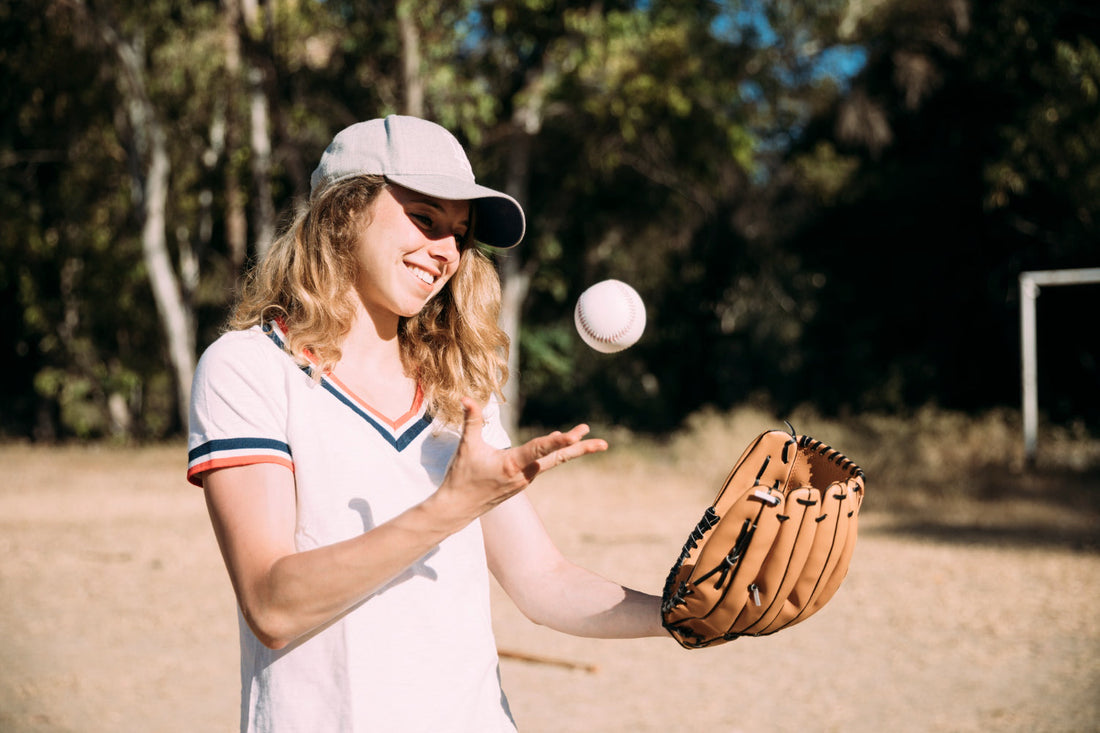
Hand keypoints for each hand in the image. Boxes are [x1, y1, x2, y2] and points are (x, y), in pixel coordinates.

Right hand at [435, 397, 607, 524]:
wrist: (457, 509)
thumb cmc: (461, 477)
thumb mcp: (466, 447)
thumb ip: (471, 420)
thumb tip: (466, 397)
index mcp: (513, 464)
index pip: (540, 449)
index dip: (558, 442)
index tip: (574, 436)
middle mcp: (524, 474)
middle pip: (557, 458)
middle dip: (580, 449)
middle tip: (603, 443)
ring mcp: (524, 480)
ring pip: (550, 461)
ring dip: (567, 448)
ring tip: (582, 433)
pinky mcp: (521, 483)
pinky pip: (540, 465)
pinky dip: (551, 453)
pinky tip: (555, 441)